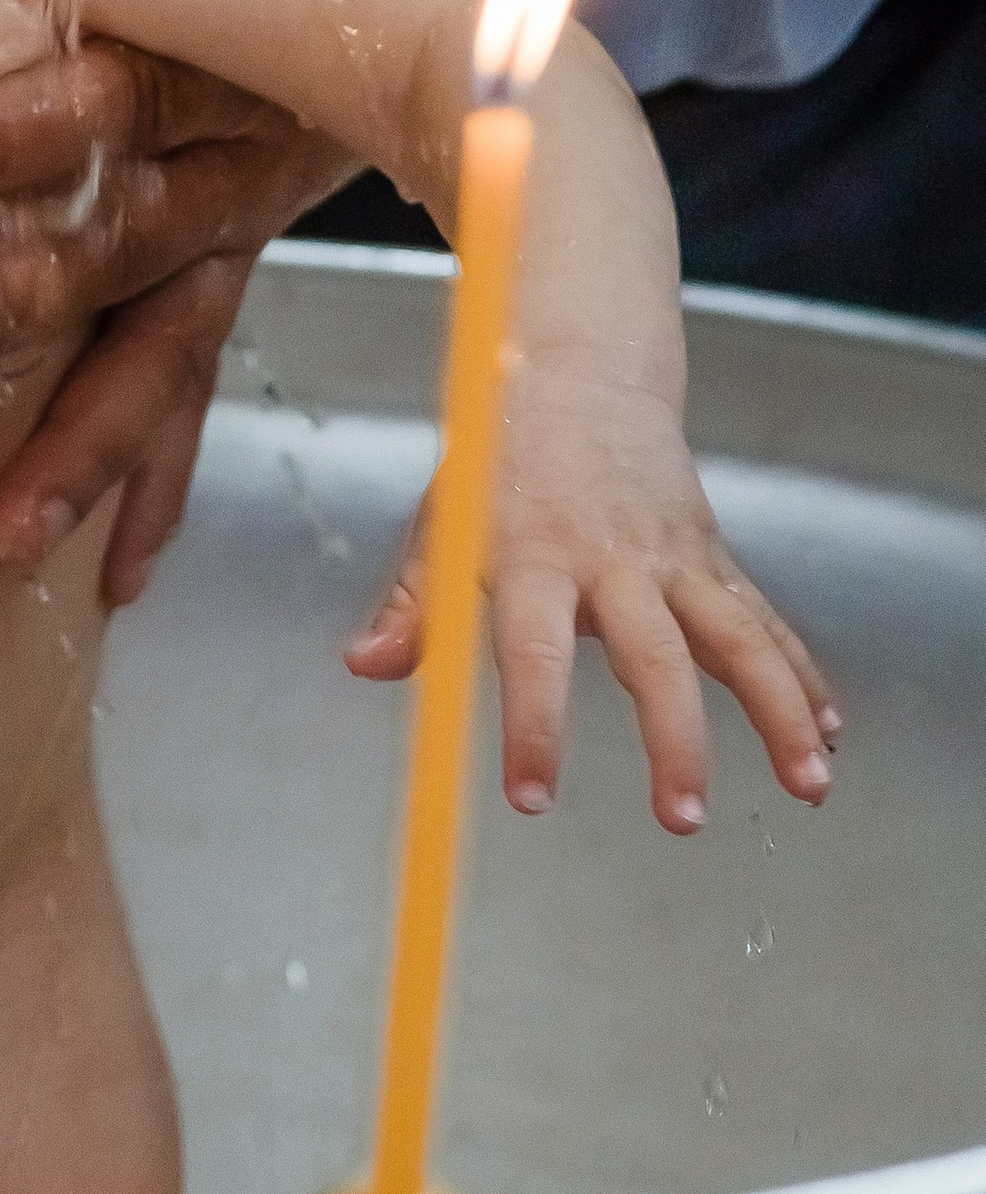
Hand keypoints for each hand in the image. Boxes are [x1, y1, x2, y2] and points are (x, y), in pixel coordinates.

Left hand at [0, 0, 488, 602]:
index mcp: (228, 27)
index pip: (124, 79)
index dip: (38, 117)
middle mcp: (235, 139)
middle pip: (116, 230)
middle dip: (4, 294)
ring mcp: (241, 210)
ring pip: (150, 330)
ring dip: (79, 432)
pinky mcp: (239, 248)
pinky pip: (200, 375)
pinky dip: (163, 472)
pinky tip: (116, 577)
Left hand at [348, 372, 841, 832]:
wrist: (578, 375)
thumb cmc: (501, 462)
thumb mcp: (443, 520)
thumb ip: (415, 604)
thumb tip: (366, 667)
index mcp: (537, 555)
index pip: (533, 650)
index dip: (535, 724)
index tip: (533, 796)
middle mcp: (615, 560)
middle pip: (654, 657)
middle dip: (676, 740)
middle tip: (684, 819)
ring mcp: (676, 559)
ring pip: (739, 638)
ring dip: (778, 711)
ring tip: (809, 785)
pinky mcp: (713, 558)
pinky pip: (763, 621)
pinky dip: (800, 675)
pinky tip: (826, 731)